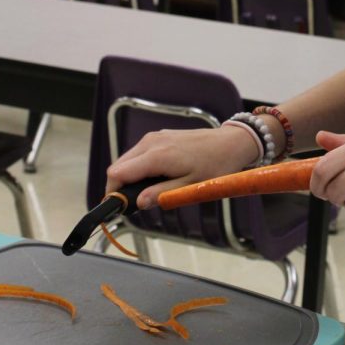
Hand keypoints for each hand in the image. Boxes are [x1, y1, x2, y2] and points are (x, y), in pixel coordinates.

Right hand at [106, 123, 258, 209]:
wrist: (231, 143)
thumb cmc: (215, 165)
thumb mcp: (189, 187)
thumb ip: (161, 194)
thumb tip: (139, 203)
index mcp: (157, 155)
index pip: (118, 173)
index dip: (113, 192)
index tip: (117, 208)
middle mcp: (151, 142)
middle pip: (118, 166)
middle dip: (120, 186)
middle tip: (133, 205)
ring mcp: (154, 137)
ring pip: (127, 159)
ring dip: (130, 177)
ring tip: (147, 193)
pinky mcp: (159, 136)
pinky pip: (139, 153)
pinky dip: (139, 167)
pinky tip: (154, 178)